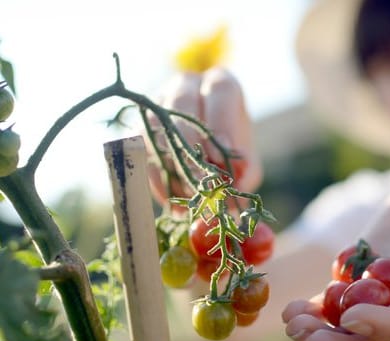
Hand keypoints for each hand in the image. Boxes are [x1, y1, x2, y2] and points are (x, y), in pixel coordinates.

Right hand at [145, 67, 261, 205]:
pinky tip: (171, 201)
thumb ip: (246, 171)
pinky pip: (140, 148)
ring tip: (188, 195)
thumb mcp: (246, 159)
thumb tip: (238, 186)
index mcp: (219, 85)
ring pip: (155, 125)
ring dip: (171, 163)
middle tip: (201, 178)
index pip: (220, 90)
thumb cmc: (229, 150)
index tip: (222, 154)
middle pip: (182, 103)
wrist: (205, 152)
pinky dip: (156, 178)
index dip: (221, 121)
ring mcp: (158, 103)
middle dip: (190, 143)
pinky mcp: (138, 126)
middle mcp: (186, 86)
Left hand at [282, 154, 389, 340]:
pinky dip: (315, 312)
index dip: (386, 323)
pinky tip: (291, 311)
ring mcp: (385, 291)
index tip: (350, 316)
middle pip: (384, 337)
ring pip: (357, 328)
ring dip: (324, 334)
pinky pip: (338, 303)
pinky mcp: (362, 278)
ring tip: (293, 326)